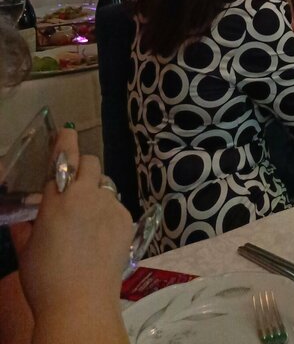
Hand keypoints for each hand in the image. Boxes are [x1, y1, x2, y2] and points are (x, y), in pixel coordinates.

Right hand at [16, 135, 132, 316]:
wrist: (81, 304)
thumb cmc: (46, 279)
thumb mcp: (26, 251)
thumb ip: (26, 227)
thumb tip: (26, 217)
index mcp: (58, 199)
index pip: (64, 156)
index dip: (66, 141)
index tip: (66, 132)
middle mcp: (86, 195)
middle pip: (91, 163)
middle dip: (82, 167)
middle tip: (74, 187)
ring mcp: (110, 206)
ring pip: (105, 186)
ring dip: (95, 194)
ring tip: (86, 221)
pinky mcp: (126, 220)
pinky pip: (115, 206)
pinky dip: (107, 214)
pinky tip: (99, 237)